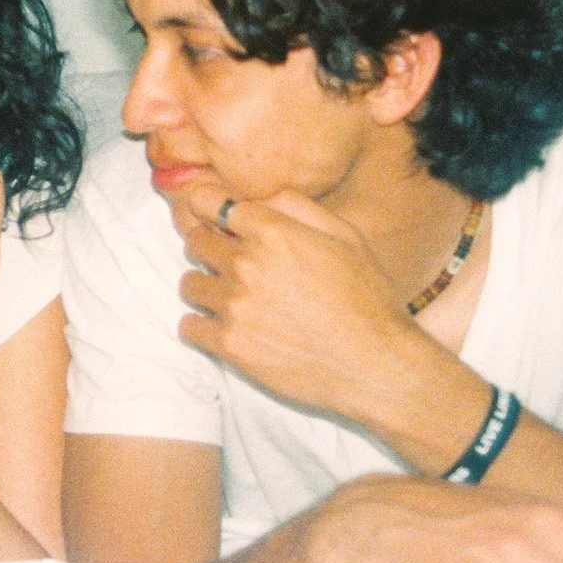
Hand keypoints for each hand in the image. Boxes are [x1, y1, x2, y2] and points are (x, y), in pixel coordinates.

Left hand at [175, 188, 427, 423]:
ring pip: (190, 284)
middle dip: (208, 247)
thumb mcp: (346, 238)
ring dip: (206, 288)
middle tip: (229, 263)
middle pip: (195, 242)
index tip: (210, 216)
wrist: (374, 366)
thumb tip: (262, 197)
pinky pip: (189, 327)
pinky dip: (202, 326)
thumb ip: (299, 208)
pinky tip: (226, 328)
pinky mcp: (230, 345)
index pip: (212, 203)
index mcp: (275, 233)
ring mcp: (235, 306)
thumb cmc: (367, 299)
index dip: (207, 207)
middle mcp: (248, 264)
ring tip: (233, 299)